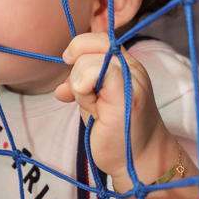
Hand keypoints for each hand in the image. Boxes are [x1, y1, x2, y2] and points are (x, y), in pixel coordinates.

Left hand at [56, 33, 171, 178]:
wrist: (138, 159)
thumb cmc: (118, 132)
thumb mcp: (95, 101)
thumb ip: (81, 85)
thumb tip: (60, 89)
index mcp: (126, 64)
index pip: (97, 39)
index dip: (79, 50)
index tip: (74, 77)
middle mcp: (131, 66)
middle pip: (87, 49)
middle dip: (76, 76)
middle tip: (91, 102)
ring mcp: (131, 78)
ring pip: (86, 62)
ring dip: (80, 89)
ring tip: (97, 109)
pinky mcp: (126, 94)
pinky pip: (94, 73)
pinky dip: (83, 91)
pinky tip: (95, 109)